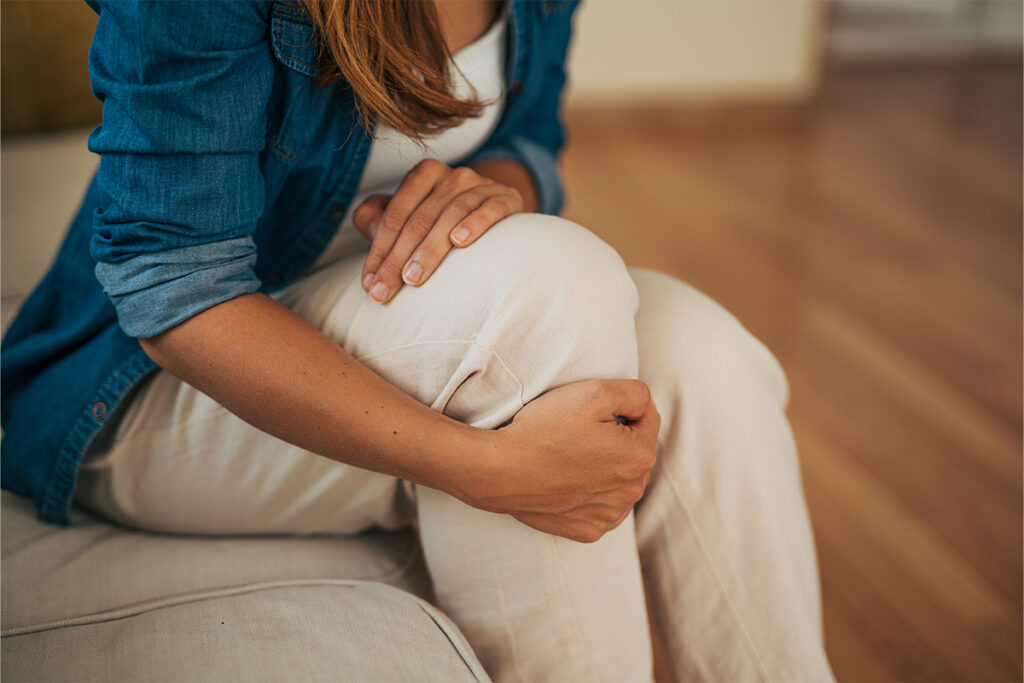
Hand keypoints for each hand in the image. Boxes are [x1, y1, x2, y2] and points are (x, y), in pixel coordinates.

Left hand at [352, 158, 524, 303]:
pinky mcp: (506, 198)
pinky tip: (460, 242)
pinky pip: (490, 208)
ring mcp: (481, 184)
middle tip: (385, 291)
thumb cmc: (444, 220)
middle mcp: (452, 175)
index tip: (369, 284)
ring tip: (413, 279)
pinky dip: (475, 223)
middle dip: (398, 259)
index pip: (396, 214)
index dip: (379, 250)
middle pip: (419, 219)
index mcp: (424, 175)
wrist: (496, 212)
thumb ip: (379, 219)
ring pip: (451, 215)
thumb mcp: (408, 216)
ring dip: (429, 250)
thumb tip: (372, 231)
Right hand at [462, 379, 659, 542]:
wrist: (499, 470)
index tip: (592, 408)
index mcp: (640, 457)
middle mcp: (631, 492)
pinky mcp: (587, 530)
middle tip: (578, 430)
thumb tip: (644, 405)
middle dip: (616, 438)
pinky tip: (566, 480)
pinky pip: (599, 506)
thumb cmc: (545, 428)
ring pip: (619, 481)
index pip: (647, 418)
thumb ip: (635, 393)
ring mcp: (609, 516)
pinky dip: (588, 493)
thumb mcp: (595, 391)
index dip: (620, 406)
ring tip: (570, 455)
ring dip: (604, 467)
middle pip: (634, 451)